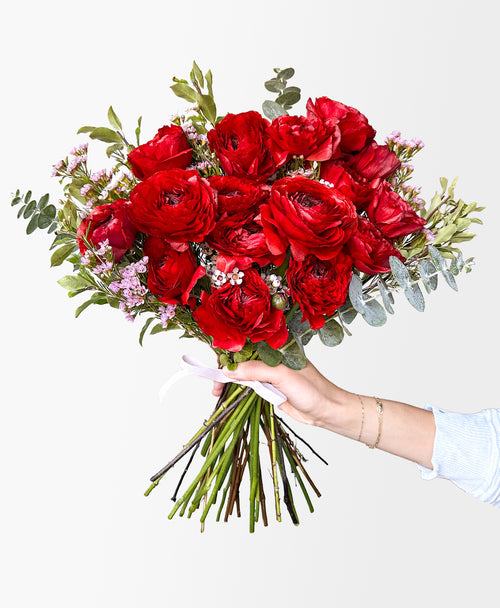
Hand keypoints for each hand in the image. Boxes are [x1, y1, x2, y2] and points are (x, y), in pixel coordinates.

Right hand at [212, 359, 354, 429]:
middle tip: (215, 384)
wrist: (326, 411)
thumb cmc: (312, 389)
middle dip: (225, 368)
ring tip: (217, 392)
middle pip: (240, 358)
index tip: (217, 364)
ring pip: (242, 372)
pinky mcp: (269, 387)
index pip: (245, 343)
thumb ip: (256, 371)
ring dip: (228, 381)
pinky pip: (248, 385)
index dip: (229, 351)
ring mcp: (269, 372)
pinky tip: (227, 394)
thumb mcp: (282, 376)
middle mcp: (270, 357)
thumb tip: (229, 371)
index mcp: (275, 346)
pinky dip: (236, 389)